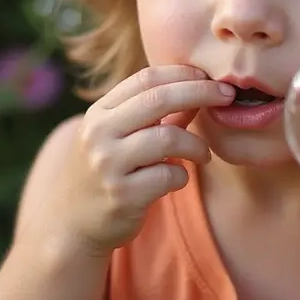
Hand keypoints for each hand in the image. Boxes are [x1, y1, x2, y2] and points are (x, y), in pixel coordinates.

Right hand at [65, 66, 234, 255]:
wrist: (71, 225)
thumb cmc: (107, 173)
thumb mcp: (122, 137)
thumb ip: (159, 114)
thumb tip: (200, 89)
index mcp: (100, 112)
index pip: (146, 78)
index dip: (183, 73)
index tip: (210, 78)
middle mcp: (100, 133)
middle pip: (159, 99)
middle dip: (200, 92)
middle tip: (227, 96)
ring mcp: (109, 164)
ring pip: (169, 138)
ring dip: (197, 145)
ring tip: (204, 154)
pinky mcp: (122, 195)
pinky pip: (169, 175)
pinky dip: (182, 174)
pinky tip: (177, 178)